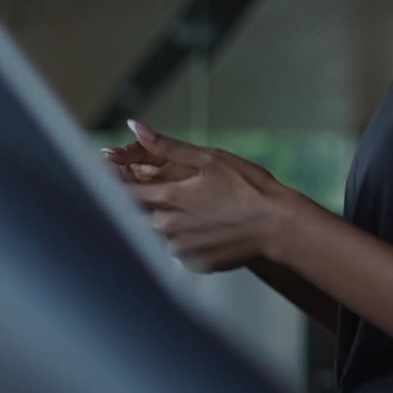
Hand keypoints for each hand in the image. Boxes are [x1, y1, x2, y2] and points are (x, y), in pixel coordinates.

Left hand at [102, 121, 289, 271]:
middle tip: (164, 188)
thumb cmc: (249, 188)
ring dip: (161, 218)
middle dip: (139, 200)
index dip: (114, 180)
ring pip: (155, 233)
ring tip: (195, 207)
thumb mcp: (209, 158)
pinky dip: (181, 236)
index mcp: (169, 198)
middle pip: (134, 214)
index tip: (116, 170)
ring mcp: (180, 250)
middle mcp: (167, 228)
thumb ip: (167, 146)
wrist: (278, 226)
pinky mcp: (193, 265)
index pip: (121, 191)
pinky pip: (176, 249)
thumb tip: (134, 127)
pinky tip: (205, 225)